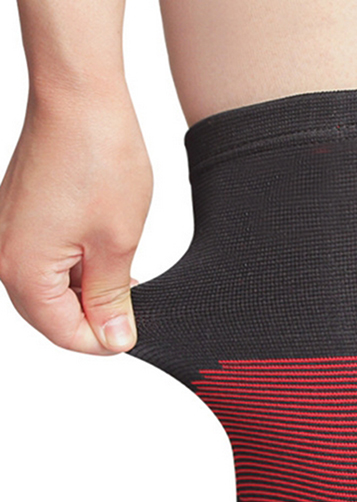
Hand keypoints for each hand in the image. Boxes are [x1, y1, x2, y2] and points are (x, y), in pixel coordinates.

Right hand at [0, 89, 152, 353]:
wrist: (80, 96)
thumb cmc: (99, 160)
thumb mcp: (117, 244)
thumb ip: (110, 299)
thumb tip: (112, 339)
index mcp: (23, 269)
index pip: (62, 332)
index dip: (102, 341)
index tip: (134, 333)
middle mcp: (4, 254)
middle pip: (50, 314)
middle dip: (93, 319)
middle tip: (133, 310)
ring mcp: (7, 233)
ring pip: (48, 289)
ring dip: (86, 293)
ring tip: (125, 280)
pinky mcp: (18, 216)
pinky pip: (44, 261)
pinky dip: (76, 269)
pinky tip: (106, 259)